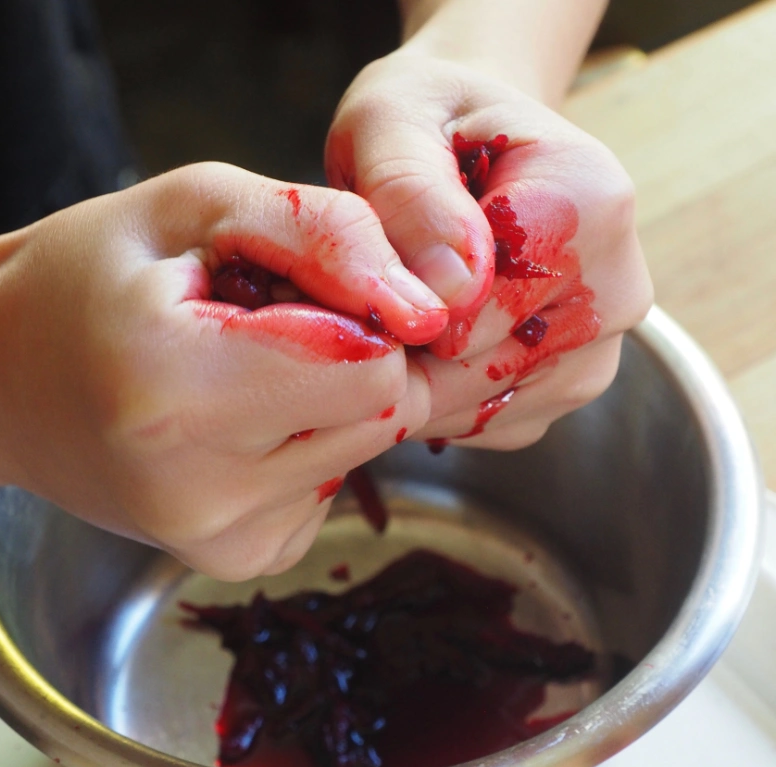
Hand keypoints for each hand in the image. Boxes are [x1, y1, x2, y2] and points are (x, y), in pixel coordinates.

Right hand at [0, 163, 446, 579]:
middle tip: (276, 323)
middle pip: (382, 412)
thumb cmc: (92, 278)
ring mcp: (226, 541)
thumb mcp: (199, 207)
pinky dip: (311, 440)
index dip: (366, 312)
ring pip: (369, 446)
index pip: (372, 368)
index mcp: (178, 393)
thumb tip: (430, 306)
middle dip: (356, 353)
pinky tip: (246, 416)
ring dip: (334, 394)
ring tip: (252, 367)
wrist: (6, 379)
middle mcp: (203, 493)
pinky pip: (335, 482)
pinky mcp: (245, 557)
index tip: (314, 287)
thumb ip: (326, 236)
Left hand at [325, 53, 652, 448]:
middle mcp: (616, 284)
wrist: (466, 149)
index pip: (497, 298)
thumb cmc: (426, 128)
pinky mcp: (572, 384)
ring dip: (419, 380)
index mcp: (590, 201)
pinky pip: (492, 424)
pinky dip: (441, 402)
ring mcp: (600, 344)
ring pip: (486, 404)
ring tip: (394, 318)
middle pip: (490, 363)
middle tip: (367, 302)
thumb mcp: (393, 125)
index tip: (369, 281)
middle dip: (408, 350)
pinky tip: (424, 348)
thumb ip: (411, 194)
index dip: (414, 306)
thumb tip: (451, 293)